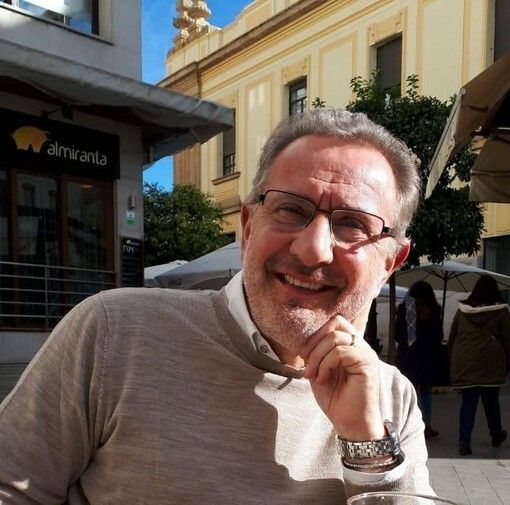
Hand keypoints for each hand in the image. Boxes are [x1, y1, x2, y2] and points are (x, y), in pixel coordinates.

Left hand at [300, 315, 384, 440]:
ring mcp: (365, 352)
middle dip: (315, 341)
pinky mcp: (367, 362)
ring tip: (312, 375)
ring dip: (317, 356)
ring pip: (335, 337)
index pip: (335, 322)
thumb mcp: (319, 370)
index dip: (316, 333)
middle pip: (335, 323)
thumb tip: (305, 338)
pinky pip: (340, 352)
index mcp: (350, 345)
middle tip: (305, 362)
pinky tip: (322, 380)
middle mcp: (360, 345)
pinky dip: (325, 364)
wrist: (350, 424)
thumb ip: (316, 352)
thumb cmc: (335, 399)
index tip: (303, 354)